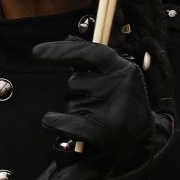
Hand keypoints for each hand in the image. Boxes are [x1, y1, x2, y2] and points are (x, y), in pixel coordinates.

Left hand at [33, 37, 160, 163]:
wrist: (144, 140)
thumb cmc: (122, 102)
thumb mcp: (115, 75)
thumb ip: (92, 58)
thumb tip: (68, 39)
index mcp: (122, 67)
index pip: (88, 53)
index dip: (60, 51)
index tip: (35, 53)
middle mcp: (119, 85)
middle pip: (74, 82)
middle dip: (76, 92)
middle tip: (96, 102)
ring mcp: (113, 109)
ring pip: (71, 102)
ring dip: (75, 109)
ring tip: (97, 116)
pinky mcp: (104, 131)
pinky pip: (65, 122)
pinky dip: (55, 122)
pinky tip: (52, 122)